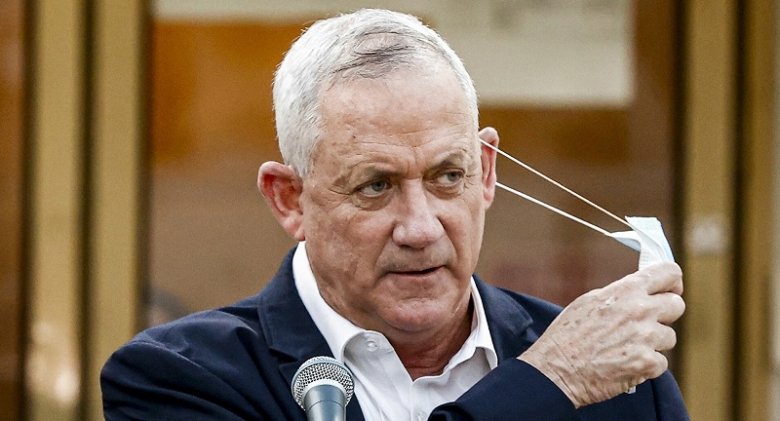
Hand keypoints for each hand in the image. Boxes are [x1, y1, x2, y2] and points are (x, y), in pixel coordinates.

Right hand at [518, 262, 684, 407]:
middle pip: (677, 305)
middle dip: (665, 314)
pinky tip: (625, 363)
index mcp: (625, 291)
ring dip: (654, 343)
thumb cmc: (566, 336)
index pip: (668, 273)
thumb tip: (638, 292)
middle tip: (647, 323)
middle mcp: (639, 311)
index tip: (669, 290)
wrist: (556, 370)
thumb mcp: (589, 301)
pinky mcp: (647, 363)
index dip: (672, 282)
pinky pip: (661, 362)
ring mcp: (646, 338)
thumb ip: (619, 294)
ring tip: (627, 347)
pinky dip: (646, 365)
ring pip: (670, 337)